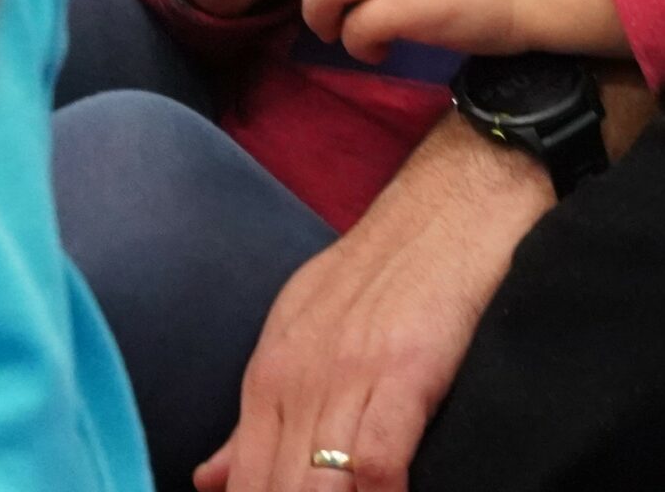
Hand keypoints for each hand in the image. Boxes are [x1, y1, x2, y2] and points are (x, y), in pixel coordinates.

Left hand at [196, 116, 551, 491]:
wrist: (452, 202)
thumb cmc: (383, 273)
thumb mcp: (302, 334)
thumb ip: (259, 415)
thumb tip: (211, 480)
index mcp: (269, 376)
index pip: (244, 482)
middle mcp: (298, 378)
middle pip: (275, 490)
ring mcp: (349, 373)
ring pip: (317, 485)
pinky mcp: (405, 368)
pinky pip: (378, 456)